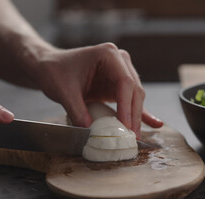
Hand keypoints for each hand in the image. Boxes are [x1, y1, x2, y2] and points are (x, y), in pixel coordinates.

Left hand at [33, 43, 162, 137]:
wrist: (49, 66)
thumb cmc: (55, 71)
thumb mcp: (63, 91)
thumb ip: (77, 110)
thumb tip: (90, 131)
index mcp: (108, 55)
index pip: (125, 82)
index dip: (127, 106)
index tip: (125, 126)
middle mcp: (119, 61)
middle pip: (134, 90)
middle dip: (134, 115)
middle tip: (133, 136)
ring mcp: (121, 72)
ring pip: (136, 97)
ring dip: (136, 117)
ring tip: (136, 136)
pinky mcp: (117, 85)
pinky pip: (131, 100)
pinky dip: (141, 112)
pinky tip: (155, 124)